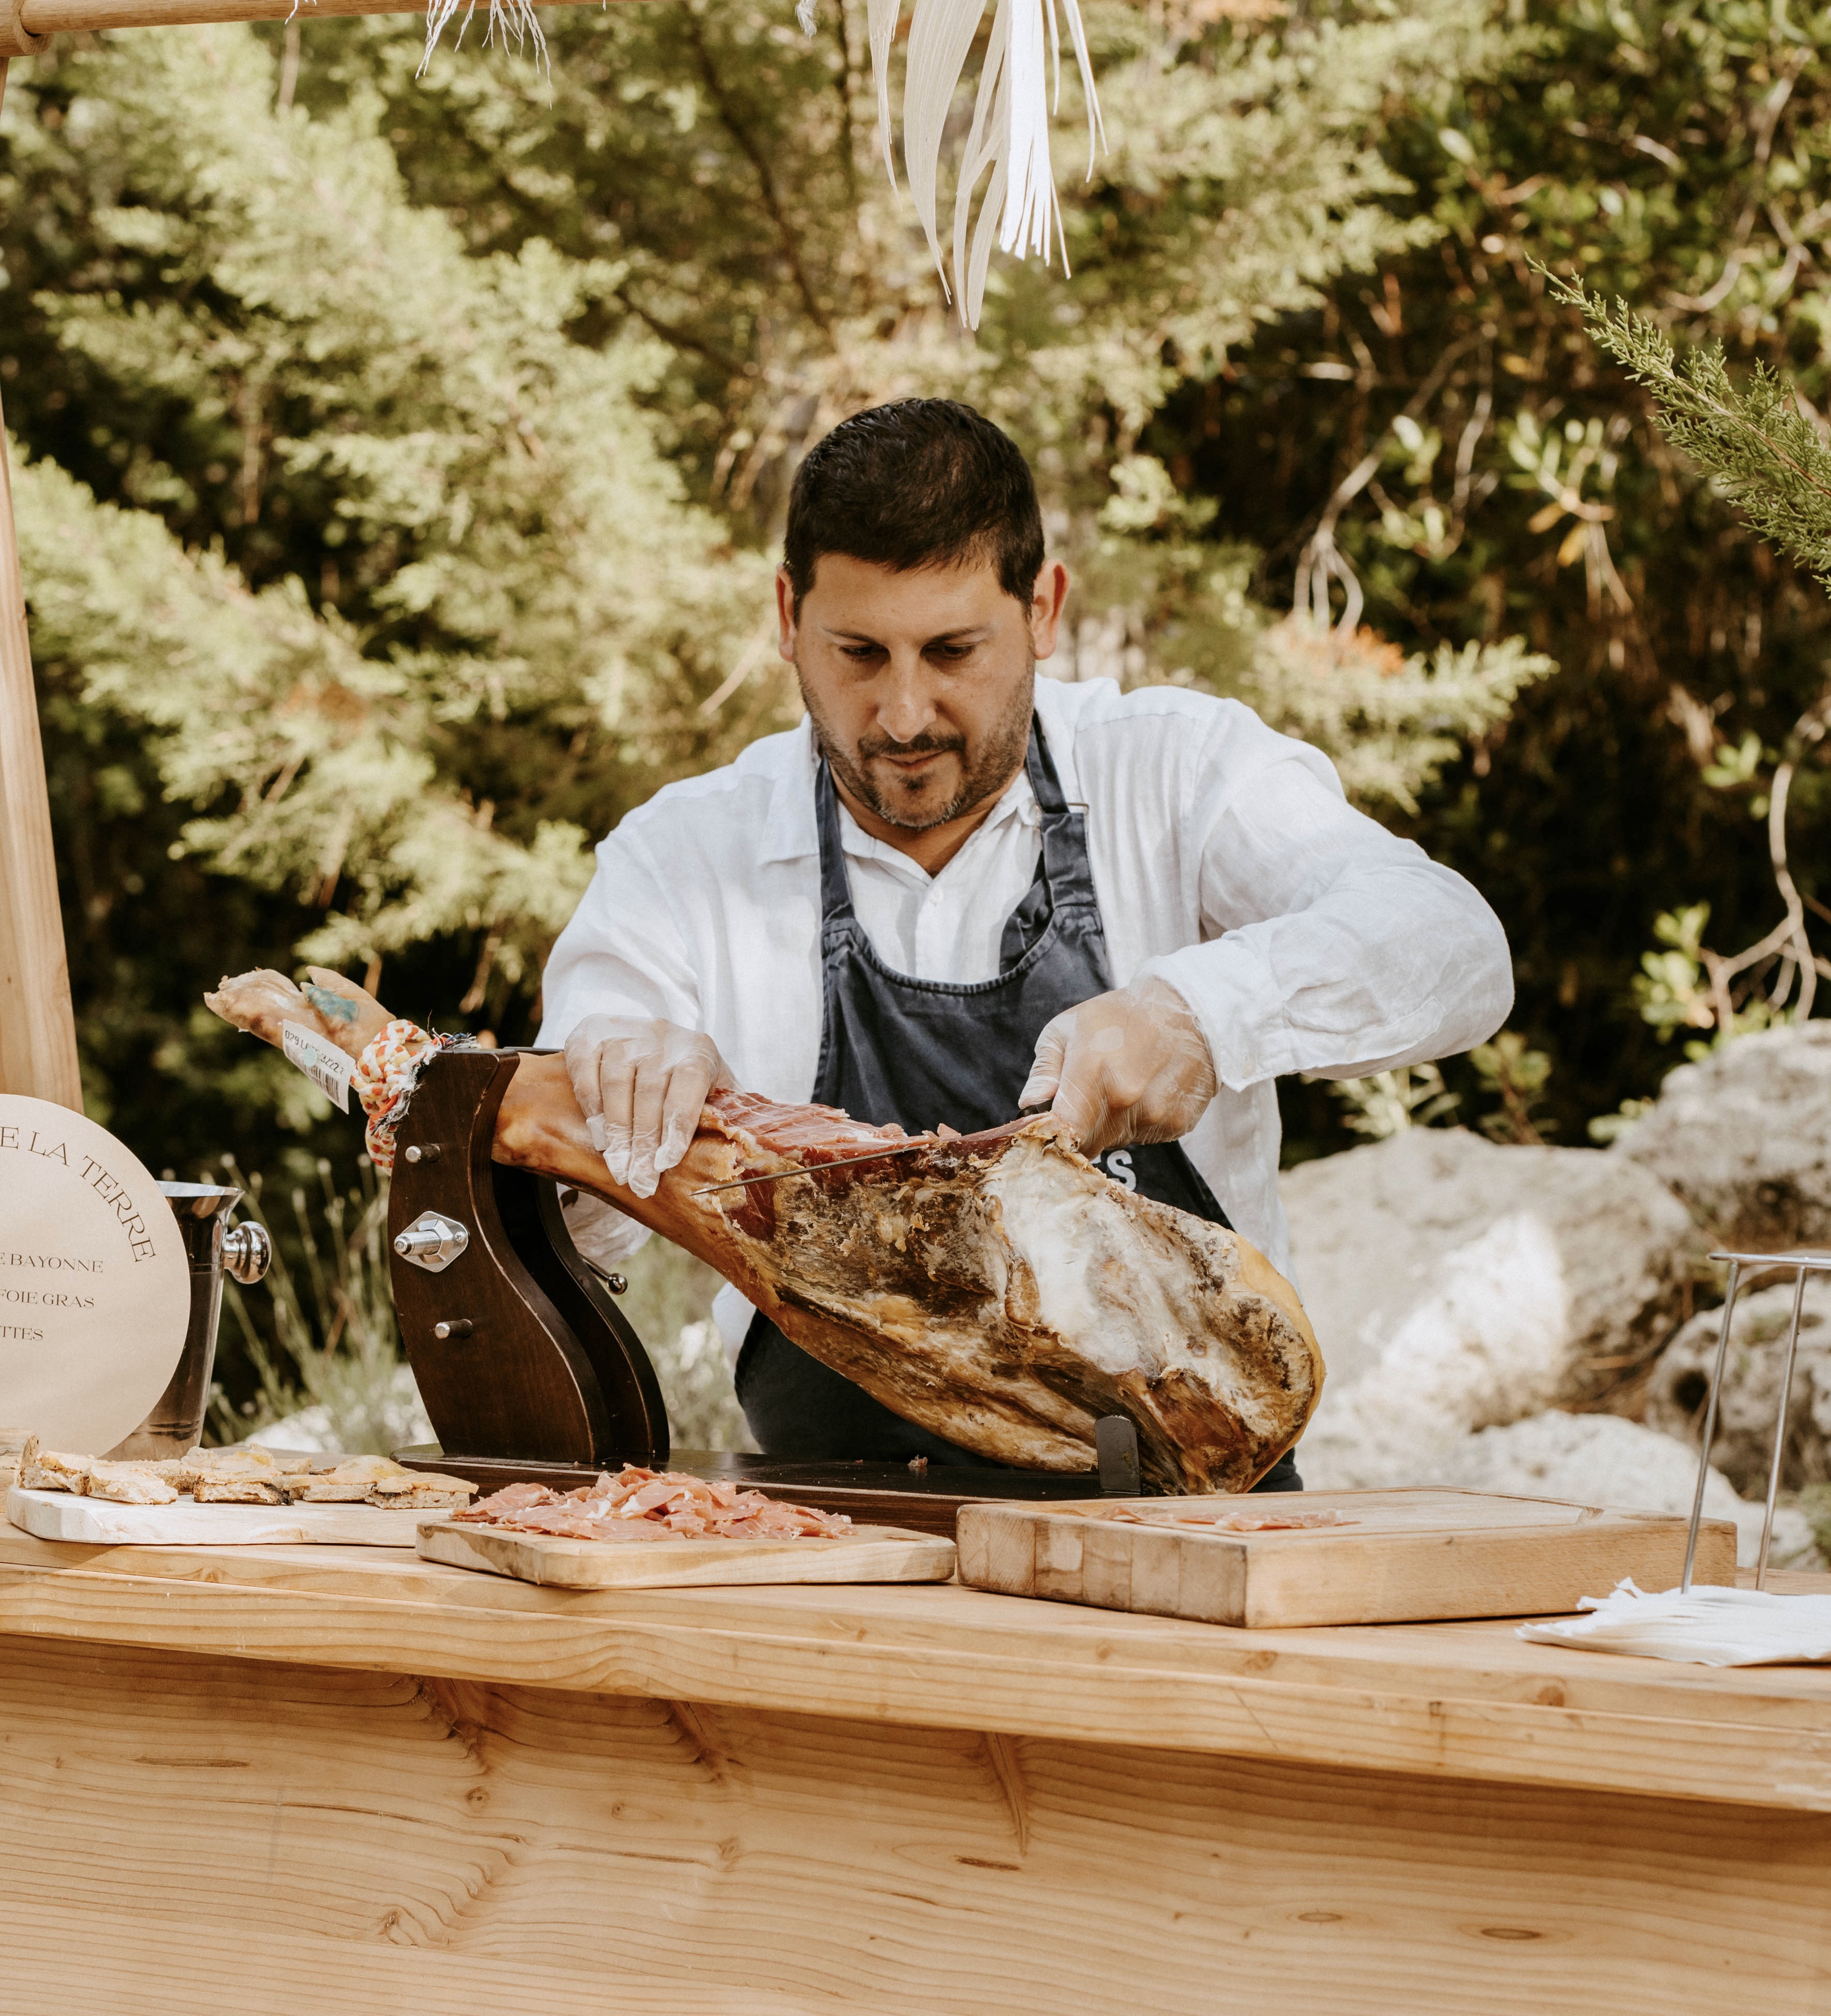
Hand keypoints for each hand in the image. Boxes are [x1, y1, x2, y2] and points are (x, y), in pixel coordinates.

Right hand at [563, 1016, 731, 1198]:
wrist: (645, 1040)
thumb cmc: (685, 1079)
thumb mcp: (713, 1091)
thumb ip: (726, 1116)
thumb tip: (747, 1152)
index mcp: (698, 1050)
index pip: (688, 1085)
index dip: (677, 1125)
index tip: (666, 1163)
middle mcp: (662, 1035)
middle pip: (650, 1091)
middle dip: (643, 1144)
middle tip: (639, 1182)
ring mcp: (624, 1032)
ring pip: (617, 1083)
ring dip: (616, 1131)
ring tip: (619, 1167)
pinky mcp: (590, 1033)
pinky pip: (586, 1071)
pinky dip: (591, 1106)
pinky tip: (599, 1136)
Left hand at [1018, 977, 1217, 1157]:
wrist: (1188, 1009)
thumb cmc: (1119, 1016)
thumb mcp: (1067, 1029)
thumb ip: (1044, 1071)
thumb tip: (1029, 1107)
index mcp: (1092, 1070)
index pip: (1062, 1133)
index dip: (1053, 1137)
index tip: (1051, 1130)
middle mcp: (1126, 1097)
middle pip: (1088, 1142)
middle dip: (1081, 1128)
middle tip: (1089, 1096)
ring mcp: (1155, 1113)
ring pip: (1116, 1141)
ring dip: (1111, 1124)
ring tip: (1122, 1085)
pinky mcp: (1178, 1122)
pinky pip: (1145, 1137)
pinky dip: (1139, 1122)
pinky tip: (1146, 1091)